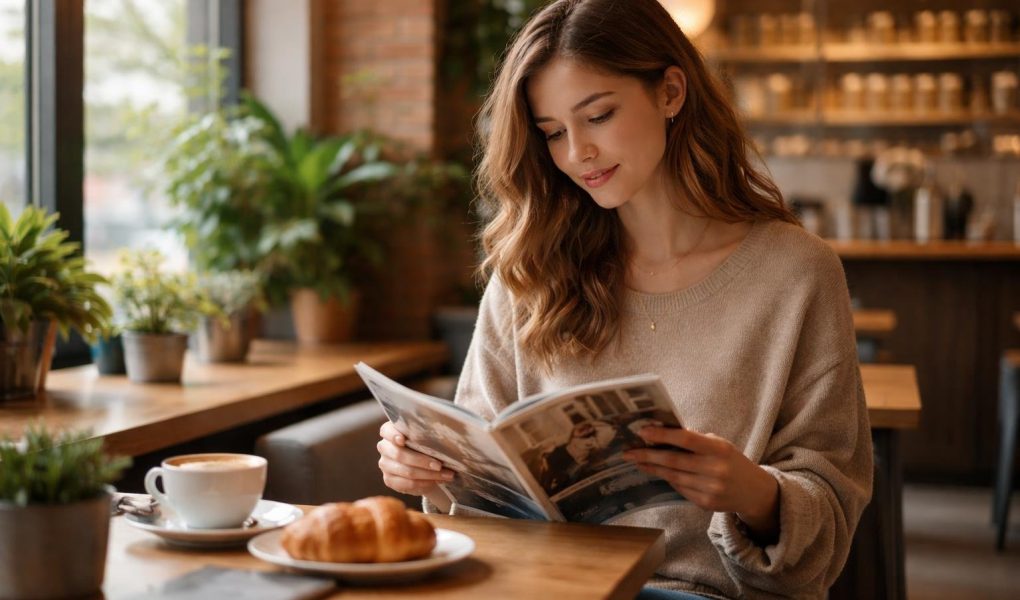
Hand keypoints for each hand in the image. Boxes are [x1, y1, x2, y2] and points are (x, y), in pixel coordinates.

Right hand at [377, 421, 454, 495]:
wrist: (424, 465)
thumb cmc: (426, 445)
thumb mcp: (426, 437)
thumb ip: (427, 435)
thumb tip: (444, 437)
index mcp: (390, 431)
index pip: (386, 431)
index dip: (393, 435)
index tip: (403, 440)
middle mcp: (384, 447)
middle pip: (399, 454)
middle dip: (422, 461)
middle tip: (439, 465)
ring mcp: (385, 464)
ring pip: (406, 471)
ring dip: (428, 474)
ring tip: (446, 475)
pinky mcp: (389, 479)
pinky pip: (407, 484)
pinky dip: (424, 483)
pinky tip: (436, 481)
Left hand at [623, 427, 778, 539]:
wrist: (754, 491)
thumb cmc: (731, 461)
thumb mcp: (719, 444)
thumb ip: (694, 439)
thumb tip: (662, 431)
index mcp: (718, 448)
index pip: (685, 439)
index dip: (662, 434)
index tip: (642, 431)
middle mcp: (715, 469)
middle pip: (673, 460)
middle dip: (647, 455)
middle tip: (628, 451)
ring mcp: (710, 488)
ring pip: (672, 476)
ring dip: (652, 468)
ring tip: (637, 461)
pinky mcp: (706, 503)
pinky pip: (679, 488)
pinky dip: (667, 479)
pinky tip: (657, 472)